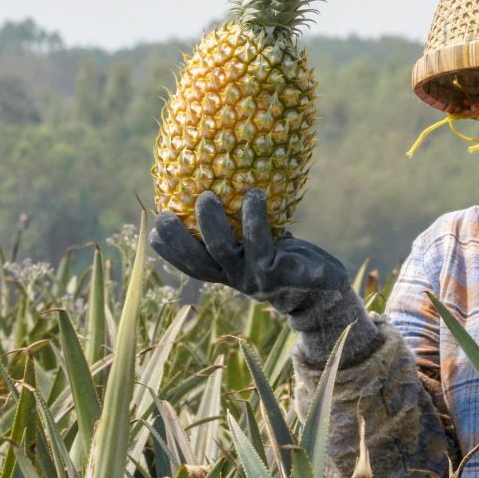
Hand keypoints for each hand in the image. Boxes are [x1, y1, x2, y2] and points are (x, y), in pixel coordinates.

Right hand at [151, 189, 380, 364]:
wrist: (324, 292)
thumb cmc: (288, 261)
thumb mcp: (261, 248)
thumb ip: (242, 231)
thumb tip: (221, 184)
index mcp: (227, 273)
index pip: (190, 265)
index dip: (169, 250)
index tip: (154, 228)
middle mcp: (236, 278)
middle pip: (198, 262)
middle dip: (178, 240)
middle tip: (166, 214)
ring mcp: (255, 278)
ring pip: (224, 252)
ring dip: (212, 224)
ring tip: (207, 196)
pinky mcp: (278, 272)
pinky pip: (261, 242)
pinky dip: (254, 217)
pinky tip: (253, 194)